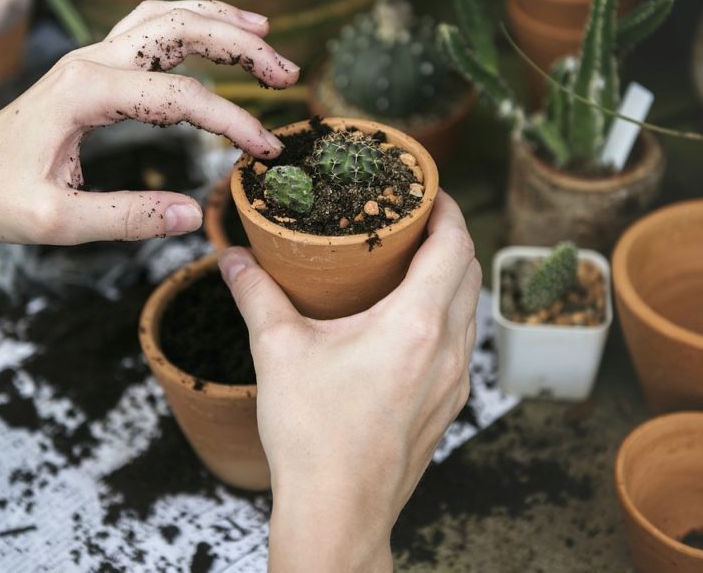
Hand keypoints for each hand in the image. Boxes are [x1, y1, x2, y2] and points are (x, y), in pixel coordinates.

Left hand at [0, 0, 298, 244]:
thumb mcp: (58, 222)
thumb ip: (127, 218)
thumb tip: (193, 215)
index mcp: (84, 93)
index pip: (180, 97)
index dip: (232, 121)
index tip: (265, 151)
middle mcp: (89, 62)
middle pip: (180, 29)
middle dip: (240, 45)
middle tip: (287, 73)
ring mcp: (89, 59)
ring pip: (164, 18)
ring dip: (218, 21)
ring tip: (265, 32)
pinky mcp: (90, 70)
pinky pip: (147, 30)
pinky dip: (188, 25)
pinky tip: (212, 35)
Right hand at [219, 192, 480, 572]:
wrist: (338, 512)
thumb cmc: (313, 436)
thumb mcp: (277, 351)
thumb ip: (255, 294)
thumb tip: (232, 258)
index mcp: (416, 324)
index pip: (455, 244)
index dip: (447, 208)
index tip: (426, 190)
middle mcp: (448, 349)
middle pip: (470, 272)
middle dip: (449, 237)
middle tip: (412, 220)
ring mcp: (454, 382)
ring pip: (469, 310)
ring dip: (450, 277)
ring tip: (409, 264)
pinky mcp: (447, 407)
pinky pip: (460, 344)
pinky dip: (445, 316)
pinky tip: (406, 322)